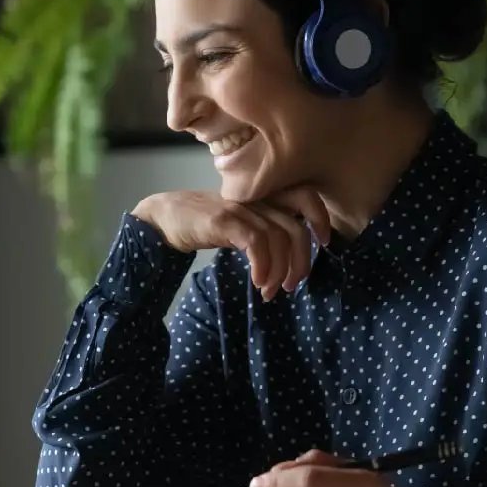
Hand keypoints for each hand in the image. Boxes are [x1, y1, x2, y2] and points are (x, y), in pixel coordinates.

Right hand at [130, 187, 329, 300]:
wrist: (164, 217)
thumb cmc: (204, 224)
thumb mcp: (240, 223)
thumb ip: (264, 230)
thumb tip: (288, 259)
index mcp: (263, 196)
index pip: (305, 196)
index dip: (320, 218)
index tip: (322, 244)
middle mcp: (255, 199)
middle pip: (296, 228)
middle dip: (300, 262)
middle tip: (292, 284)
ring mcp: (239, 208)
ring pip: (278, 239)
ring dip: (279, 272)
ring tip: (269, 291)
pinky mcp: (223, 220)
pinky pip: (256, 243)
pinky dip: (263, 266)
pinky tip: (257, 281)